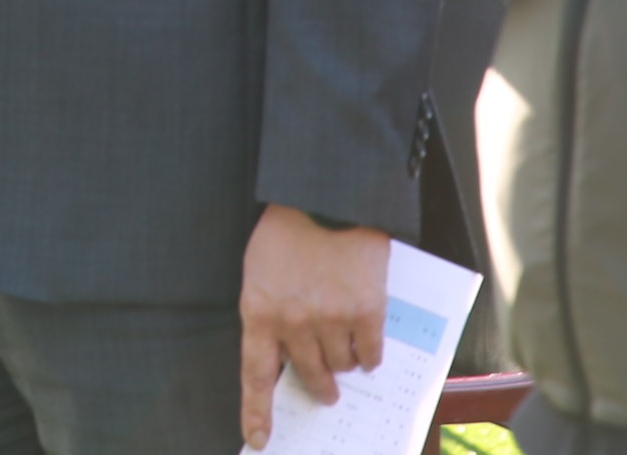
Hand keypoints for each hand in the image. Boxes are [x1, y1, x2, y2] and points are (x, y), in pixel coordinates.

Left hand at [239, 205, 389, 447]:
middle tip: (325, 390)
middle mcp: (294, 322)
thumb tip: (286, 357)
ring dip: (344, 364)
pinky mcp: (366, 311)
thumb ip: (269, 313)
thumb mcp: (261, 271)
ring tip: (345, 348)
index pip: (255, 375)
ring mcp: (331, 318)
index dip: (257, 411)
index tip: (259, 440)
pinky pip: (370, 354)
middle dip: (319, 387)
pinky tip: (367, 344)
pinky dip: (370, 355)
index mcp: (259, 311)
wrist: (326, 195)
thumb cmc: (287, 232)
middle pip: (309, 375)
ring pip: (342, 367)